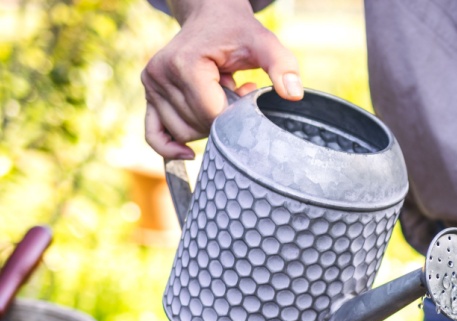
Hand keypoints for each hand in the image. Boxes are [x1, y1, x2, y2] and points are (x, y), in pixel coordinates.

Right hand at [141, 0, 302, 158]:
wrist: (211, 17)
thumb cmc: (238, 32)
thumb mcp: (264, 43)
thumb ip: (282, 65)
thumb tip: (294, 95)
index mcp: (185, 64)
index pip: (213, 115)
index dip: (236, 116)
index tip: (245, 92)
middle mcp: (160, 74)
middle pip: (198, 126)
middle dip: (222, 119)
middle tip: (234, 90)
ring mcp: (151, 85)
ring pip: (182, 133)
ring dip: (207, 124)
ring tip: (220, 95)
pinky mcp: (150, 95)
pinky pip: (154, 133)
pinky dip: (170, 147)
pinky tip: (189, 153)